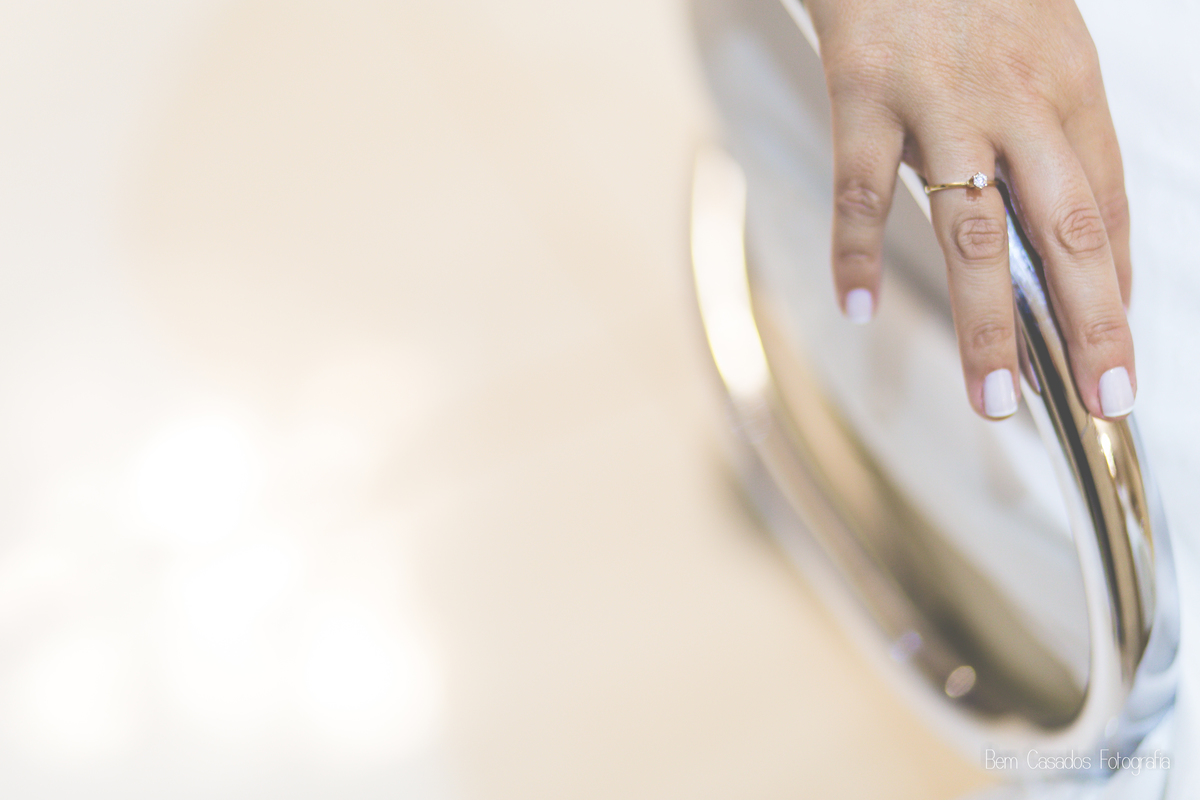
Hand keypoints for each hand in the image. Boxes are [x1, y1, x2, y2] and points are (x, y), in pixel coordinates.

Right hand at [805, 0, 1133, 419]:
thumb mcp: (1042, 43)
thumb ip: (1053, 133)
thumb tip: (1062, 231)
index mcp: (1068, 86)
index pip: (1107, 207)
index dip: (1118, 288)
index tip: (1119, 354)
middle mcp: (1017, 100)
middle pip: (1066, 229)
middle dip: (1090, 324)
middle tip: (1102, 399)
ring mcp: (940, 100)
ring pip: (970, 229)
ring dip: (984, 323)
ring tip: (992, 395)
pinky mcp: (866, 92)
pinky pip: (862, 188)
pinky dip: (857, 253)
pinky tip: (857, 306)